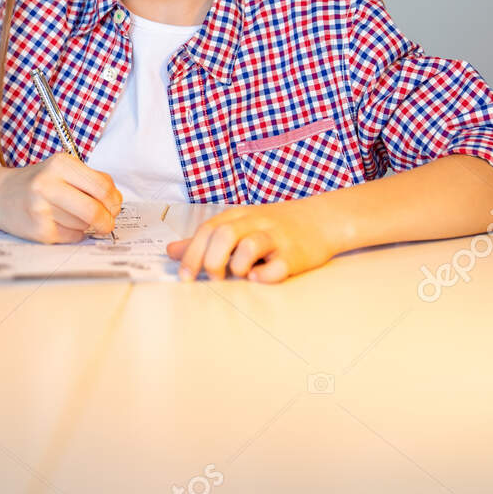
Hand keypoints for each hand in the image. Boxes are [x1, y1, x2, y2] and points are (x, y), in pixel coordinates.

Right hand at [0, 153, 122, 242]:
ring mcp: (40, 209)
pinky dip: (73, 234)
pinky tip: (60, 224)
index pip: (102, 186)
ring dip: (86, 226)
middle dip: (106, 221)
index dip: (114, 201)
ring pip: (83, 226)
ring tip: (70, 216)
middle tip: (106, 224)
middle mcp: (48, 184)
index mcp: (60, 164)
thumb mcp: (64, 170)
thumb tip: (116, 204)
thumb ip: (92, 181)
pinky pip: (71, 237)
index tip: (114, 207)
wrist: (1, 196)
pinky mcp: (38, 230)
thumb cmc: (38, 183)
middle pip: (94, 210)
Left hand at [166, 203, 336, 281]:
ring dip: (237, 265)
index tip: (184, 277)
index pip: (207, 230)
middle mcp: (255, 223)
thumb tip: (171, 251)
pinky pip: (278, 266)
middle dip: (211, 260)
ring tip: (240, 274)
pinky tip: (260, 277)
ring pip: (249, 245)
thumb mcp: (238, 225)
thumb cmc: (273, 226)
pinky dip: (265, 275)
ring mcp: (277, 237)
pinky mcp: (296, 255)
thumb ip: (204, 240)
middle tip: (214, 277)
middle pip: (224, 234)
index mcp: (237, 216)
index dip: (192, 254)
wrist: (321, 219)